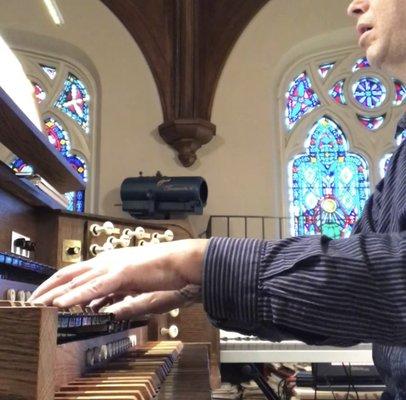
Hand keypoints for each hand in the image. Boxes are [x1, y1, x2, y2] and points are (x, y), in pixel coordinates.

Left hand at [29, 239, 207, 317]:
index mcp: (111, 263)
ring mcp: (114, 265)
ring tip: (37, 303)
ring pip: (77, 280)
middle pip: (71, 273)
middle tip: (32, 300)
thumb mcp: (137, 291)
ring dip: (55, 292)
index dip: (61, 284)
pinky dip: (75, 296)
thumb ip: (118, 298)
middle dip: (49, 287)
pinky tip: (60, 303)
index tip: (47, 296)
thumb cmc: (166, 275)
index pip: (79, 273)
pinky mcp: (122, 273)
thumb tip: (102, 308)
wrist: (185, 263)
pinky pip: (94, 287)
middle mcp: (108, 261)